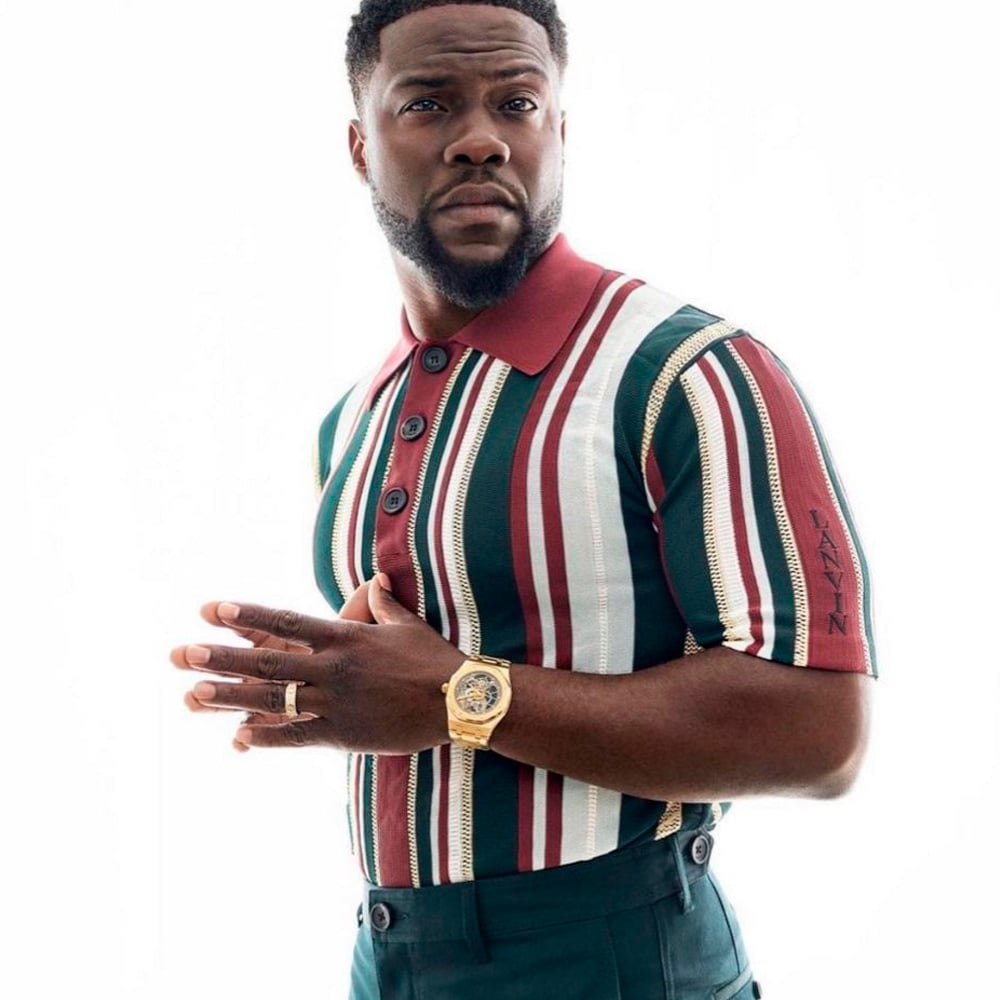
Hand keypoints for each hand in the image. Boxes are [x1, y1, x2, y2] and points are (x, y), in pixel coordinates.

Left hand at [173, 574, 464, 753]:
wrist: (460, 700)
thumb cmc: (434, 658)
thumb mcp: (405, 625)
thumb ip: (382, 604)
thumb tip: (376, 580)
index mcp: (344, 638)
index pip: (285, 623)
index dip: (246, 616)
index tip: (212, 609)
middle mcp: (333, 668)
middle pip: (267, 662)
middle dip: (222, 657)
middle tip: (183, 653)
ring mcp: (335, 703)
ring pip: (273, 700)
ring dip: (230, 697)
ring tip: (193, 694)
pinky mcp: (343, 734)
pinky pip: (297, 736)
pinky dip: (267, 737)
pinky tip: (238, 738)